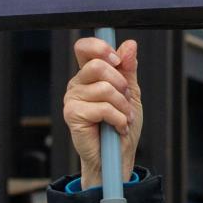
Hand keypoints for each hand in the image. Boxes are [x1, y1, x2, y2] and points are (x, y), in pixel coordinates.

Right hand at [63, 37, 142, 188]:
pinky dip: (118, 119)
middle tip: (126, 100)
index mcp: (88, 74)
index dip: (101, 48)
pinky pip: (103, 107)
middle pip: (98, 65)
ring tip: (124, 118)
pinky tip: (118, 127)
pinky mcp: (73, 114)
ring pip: (105, 88)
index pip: (84, 47)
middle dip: (121, 84)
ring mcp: (72, 98)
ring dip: (123, 106)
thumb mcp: (130, 92)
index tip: (117, 60)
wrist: (117, 157)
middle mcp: (77, 83)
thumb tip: (129, 45)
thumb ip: (128, 68)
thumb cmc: (121, 124)